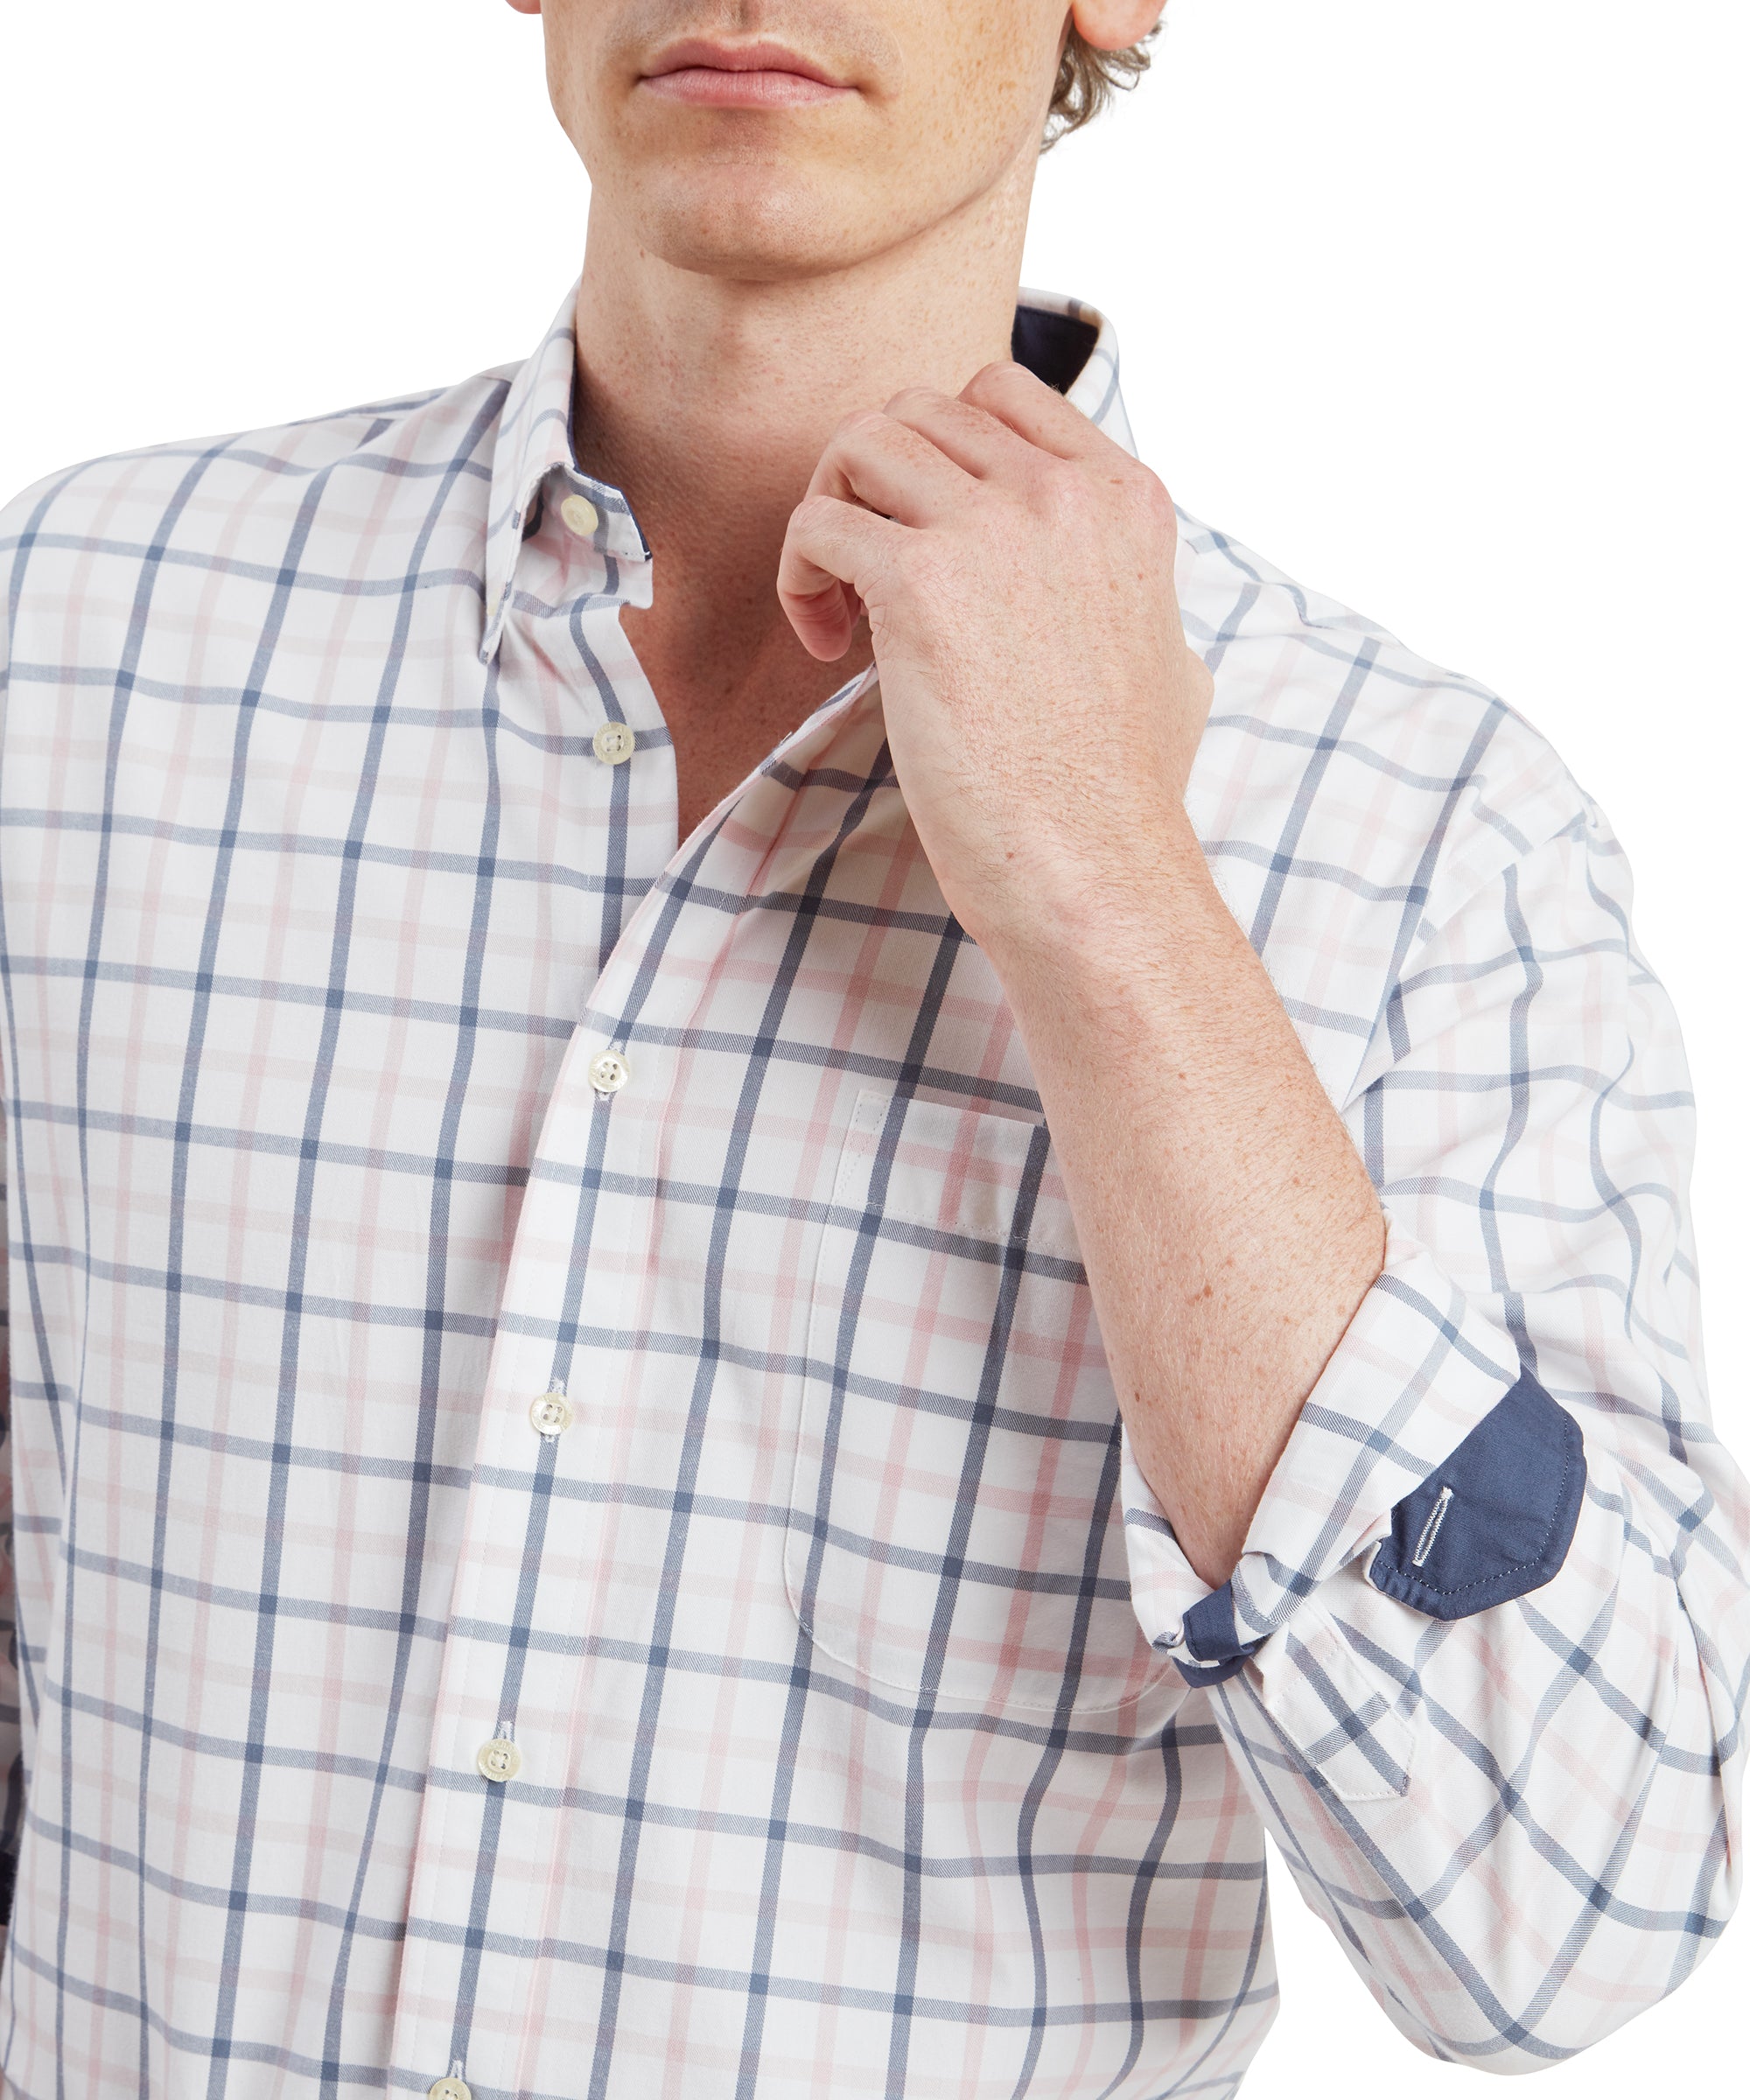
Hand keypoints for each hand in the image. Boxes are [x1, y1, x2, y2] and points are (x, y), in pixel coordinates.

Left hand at [777, 361, 1212, 962]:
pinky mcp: (920, 586)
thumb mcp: (1171, 663)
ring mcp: (993, 531)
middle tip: (869, 579)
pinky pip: (818, 523)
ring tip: (843, 608)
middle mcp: (1062, 494)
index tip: (928, 534)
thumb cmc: (1122, 795)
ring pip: (859, 444)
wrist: (1094, 866)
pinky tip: (828, 647)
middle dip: (873, 485)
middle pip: (916, 412)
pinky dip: (801, 576)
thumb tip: (1135, 601)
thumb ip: (1138, 598)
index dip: (937, 453)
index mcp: (1123, 498)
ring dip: (829, 514)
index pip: (998, 391)